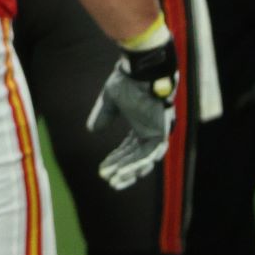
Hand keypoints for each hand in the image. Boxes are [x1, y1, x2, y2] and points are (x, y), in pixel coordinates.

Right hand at [86, 40, 177, 190]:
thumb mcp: (110, 100)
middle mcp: (150, 131)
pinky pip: (151, 154)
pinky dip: (138, 163)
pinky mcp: (162, 132)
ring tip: (114, 182)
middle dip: (122, 171)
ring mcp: (157, 133)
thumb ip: (103, 115)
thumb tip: (91, 130)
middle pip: (136, 158)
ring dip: (130, 172)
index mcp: (140, 125)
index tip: (102, 170)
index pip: (128, 149)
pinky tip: (125, 172)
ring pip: (145, 160)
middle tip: (109, 182)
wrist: (141, 71)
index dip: (115, 160)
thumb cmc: (127, 81)